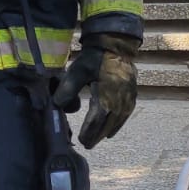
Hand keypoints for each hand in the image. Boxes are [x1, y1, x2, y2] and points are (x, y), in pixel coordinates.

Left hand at [52, 34, 137, 148]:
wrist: (115, 44)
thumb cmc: (95, 58)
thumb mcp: (77, 71)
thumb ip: (67, 89)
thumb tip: (56, 105)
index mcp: (106, 96)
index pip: (96, 120)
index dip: (89, 132)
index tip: (82, 140)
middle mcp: (119, 100)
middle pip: (108, 124)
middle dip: (97, 135)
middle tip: (88, 145)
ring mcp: (128, 98)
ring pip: (118, 120)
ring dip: (107, 131)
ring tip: (98, 140)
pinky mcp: (132, 94)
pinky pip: (126, 114)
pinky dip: (118, 124)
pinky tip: (112, 129)